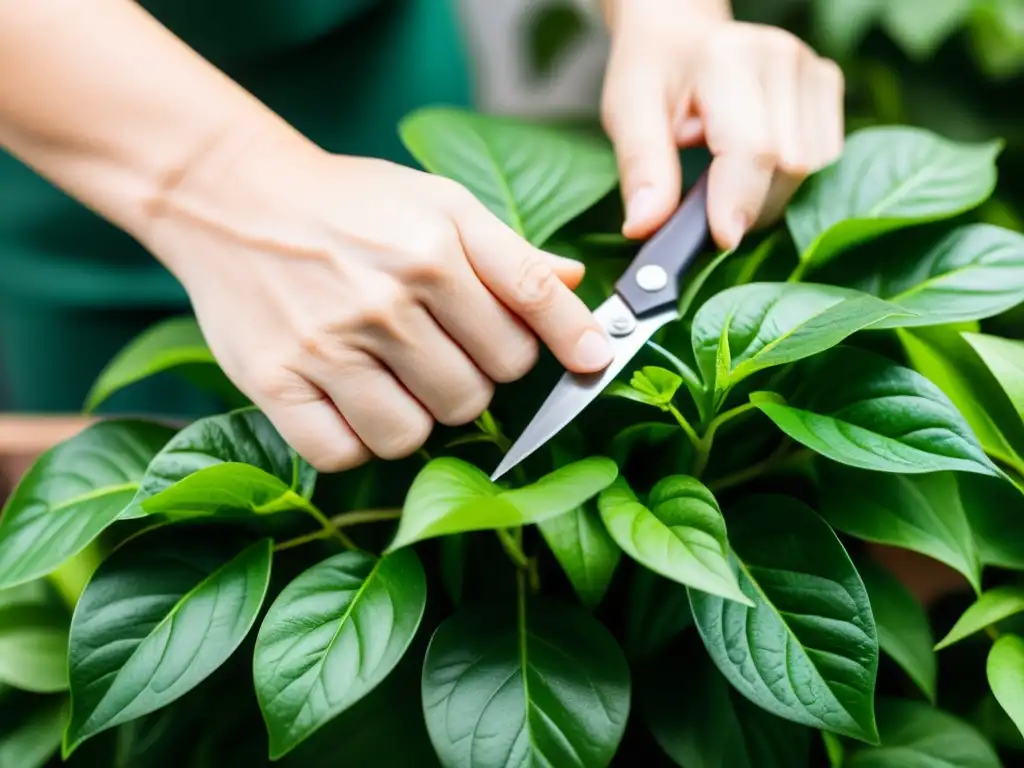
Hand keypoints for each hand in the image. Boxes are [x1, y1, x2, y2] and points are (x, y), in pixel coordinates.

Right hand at [145, 132, 613, 470]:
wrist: (232, 197)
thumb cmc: (348, 204)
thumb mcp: (436, 202)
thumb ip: (507, 252)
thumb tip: (577, 287)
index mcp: (435, 249)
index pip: (528, 320)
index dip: (569, 345)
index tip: (591, 364)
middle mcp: (387, 298)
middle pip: (476, 393)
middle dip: (472, 382)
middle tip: (441, 354)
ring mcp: (328, 344)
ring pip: (414, 435)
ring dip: (415, 419)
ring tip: (395, 381)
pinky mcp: (275, 380)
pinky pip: (343, 454)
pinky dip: (357, 442)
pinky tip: (354, 405)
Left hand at [600, 0, 844, 247]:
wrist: (679, 37)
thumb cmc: (652, 75)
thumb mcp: (627, 113)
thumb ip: (641, 168)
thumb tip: (643, 227)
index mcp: (728, 58)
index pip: (753, 148)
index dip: (739, 202)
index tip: (721, 240)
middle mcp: (781, 57)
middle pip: (786, 167)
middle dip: (746, 205)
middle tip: (703, 209)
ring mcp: (812, 69)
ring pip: (809, 170)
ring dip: (766, 196)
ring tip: (722, 178)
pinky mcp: (827, 85)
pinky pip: (821, 161)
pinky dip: (784, 181)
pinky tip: (751, 164)